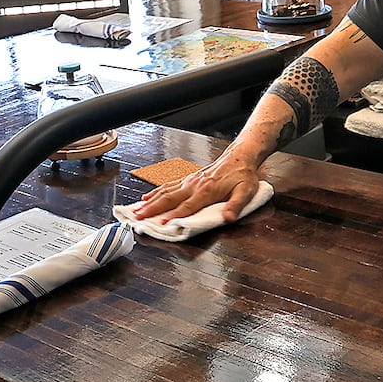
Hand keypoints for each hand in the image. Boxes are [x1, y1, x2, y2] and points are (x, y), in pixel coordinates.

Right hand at [130, 150, 262, 224]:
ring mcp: (189, 182)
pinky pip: (168, 186)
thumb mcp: (246, 191)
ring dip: (150, 202)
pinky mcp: (187, 180)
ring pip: (165, 192)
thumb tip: (229, 218)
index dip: (174, 215)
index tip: (161, 223)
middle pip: (169, 198)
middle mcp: (194, 185)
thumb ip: (236, 205)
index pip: (187, 206)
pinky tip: (146, 198)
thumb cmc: (243, 176)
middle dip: (152, 209)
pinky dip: (155, 192)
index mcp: (207, 190)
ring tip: (136, 210)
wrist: (239, 158)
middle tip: (137, 218)